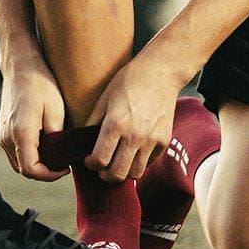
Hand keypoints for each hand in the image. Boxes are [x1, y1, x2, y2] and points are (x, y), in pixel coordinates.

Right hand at [0, 55, 68, 181]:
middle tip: (64, 161)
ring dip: (37, 164)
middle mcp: (7, 137)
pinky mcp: (3, 132)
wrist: (20, 67)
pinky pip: (16, 153)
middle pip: (24, 170)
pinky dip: (30, 156)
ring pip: (19, 164)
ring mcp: (2, 135)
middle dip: (45, 171)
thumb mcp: (56, 110)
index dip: (50, 176)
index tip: (66, 168)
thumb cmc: (40, 84)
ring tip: (56, 154)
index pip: (31, 170)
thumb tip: (59, 158)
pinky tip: (45, 145)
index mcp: (20, 133)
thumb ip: (56, 138)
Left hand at [82, 54, 185, 182]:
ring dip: (123, 172)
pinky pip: (149, 163)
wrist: (160, 73)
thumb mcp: (104, 99)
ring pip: (135, 174)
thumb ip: (94, 123)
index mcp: (115, 124)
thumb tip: (84, 143)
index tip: (89, 160)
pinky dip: (139, 163)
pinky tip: (133, 152)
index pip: (99, 160)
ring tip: (118, 161)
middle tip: (102, 167)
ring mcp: (151, 140)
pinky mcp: (164, 141)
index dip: (90, 164)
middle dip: (105, 174)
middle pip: (117, 174)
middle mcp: (134, 136)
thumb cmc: (128, 82)